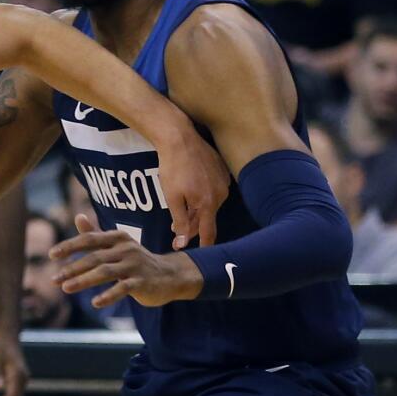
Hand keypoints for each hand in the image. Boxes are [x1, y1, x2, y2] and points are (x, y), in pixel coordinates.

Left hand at [50, 214, 203, 308]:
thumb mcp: (118, 245)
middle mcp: (126, 249)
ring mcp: (135, 265)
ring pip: (105, 272)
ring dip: (83, 281)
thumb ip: (96, 233)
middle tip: (54, 279)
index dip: (70, 246)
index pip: (89, 239)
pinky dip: (108, 296)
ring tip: (66, 288)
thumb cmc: (137, 260)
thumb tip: (78, 216)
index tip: (51, 255)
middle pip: (94, 257)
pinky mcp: (142, 282)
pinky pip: (123, 289)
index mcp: (117, 238)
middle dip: (72, 268)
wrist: (171, 275)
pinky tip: (95, 303)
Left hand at [155, 122, 228, 248]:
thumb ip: (180, 222)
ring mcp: (224, 181)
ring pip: (210, 204)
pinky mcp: (222, 170)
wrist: (180, 138)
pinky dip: (202, 196)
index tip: (202, 256)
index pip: (209, 232)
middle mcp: (221, 194)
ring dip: (196, 211)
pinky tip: (190, 192)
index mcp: (208, 204)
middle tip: (176, 231)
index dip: (204, 245)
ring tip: (180, 211)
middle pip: (207, 218)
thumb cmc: (173, 168)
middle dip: (192, 226)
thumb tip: (183, 243)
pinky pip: (213, 190)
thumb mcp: (172, 198)